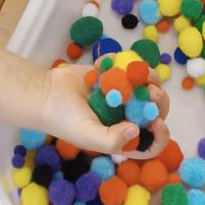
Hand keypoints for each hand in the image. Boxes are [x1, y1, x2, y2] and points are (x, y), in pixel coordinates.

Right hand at [40, 62, 170, 157]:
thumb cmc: (64, 120)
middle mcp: (125, 116)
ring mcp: (122, 95)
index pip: (150, 143)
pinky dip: (120, 62)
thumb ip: (112, 141)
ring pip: (146, 86)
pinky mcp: (114, 75)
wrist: (44, 93)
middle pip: (154, 110)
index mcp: (122, 137)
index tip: (157, 122)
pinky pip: (127, 67)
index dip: (160, 136)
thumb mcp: (88, 137)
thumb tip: (136, 130)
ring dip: (146, 77)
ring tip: (136, 70)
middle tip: (150, 91)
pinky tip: (101, 66)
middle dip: (158, 100)